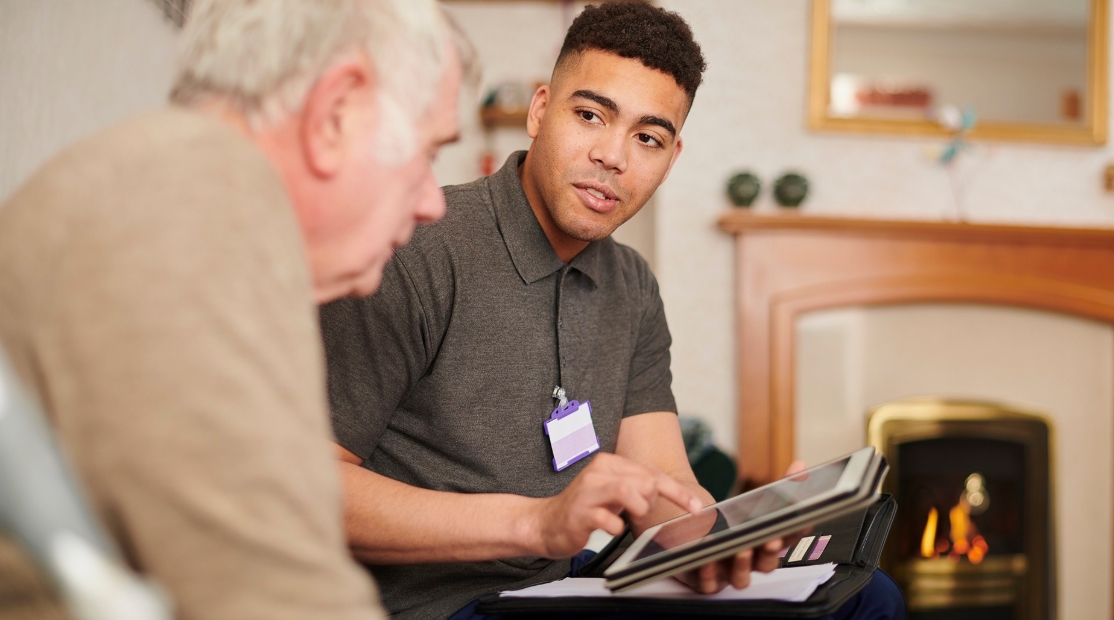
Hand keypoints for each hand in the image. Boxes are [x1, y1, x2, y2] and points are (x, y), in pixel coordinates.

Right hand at [528, 452, 702, 558]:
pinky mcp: (580, 512)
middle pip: (645, 481)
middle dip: (650, 503)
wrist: (545, 524)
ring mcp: (588, 491)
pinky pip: (610, 520)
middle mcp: (599, 471)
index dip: (678, 492)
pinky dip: (616, 528)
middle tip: (636, 514)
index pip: (652, 474)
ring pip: (630, 493)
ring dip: (638, 511)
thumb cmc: (584, 510)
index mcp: (609, 463)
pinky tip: (609, 528)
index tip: (696, 507)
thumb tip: (665, 492)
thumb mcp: (613, 493)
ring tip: (627, 519)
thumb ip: (636, 488)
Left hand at [674, 460, 809, 593]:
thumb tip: (800, 466)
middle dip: (770, 552)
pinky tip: (708, 560)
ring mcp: (728, 573)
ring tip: (741, 549)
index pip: (788, 540)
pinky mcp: (704, 580)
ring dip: (743, 565)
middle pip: (768, 565)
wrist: (689, 527)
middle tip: (771, 539)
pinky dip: (709, 575)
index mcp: (766, 545)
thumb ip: (781, 485)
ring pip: (741, 579)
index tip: (801, 520)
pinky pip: (709, 584)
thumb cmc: (730, 519)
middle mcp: (751, 562)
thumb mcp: (754, 501)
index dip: (797, 532)